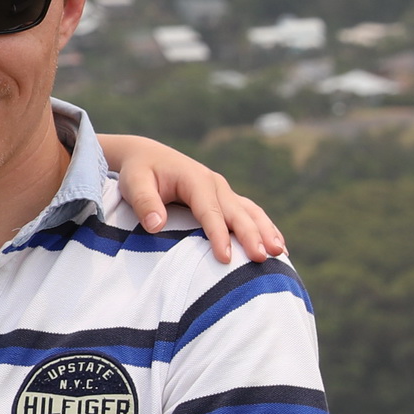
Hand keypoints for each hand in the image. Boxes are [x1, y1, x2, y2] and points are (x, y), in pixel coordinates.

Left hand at [107, 139, 284, 262]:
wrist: (147, 155)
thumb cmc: (139, 172)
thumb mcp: (133, 183)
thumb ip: (144, 202)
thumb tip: (155, 224)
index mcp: (195, 179)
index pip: (210, 212)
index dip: (218, 235)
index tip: (225, 258)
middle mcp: (215, 184)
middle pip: (237, 213)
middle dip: (251, 235)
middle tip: (262, 258)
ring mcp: (223, 191)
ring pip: (250, 211)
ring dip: (266, 230)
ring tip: (279, 252)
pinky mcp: (225, 198)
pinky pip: (249, 212)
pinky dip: (264, 227)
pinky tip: (277, 244)